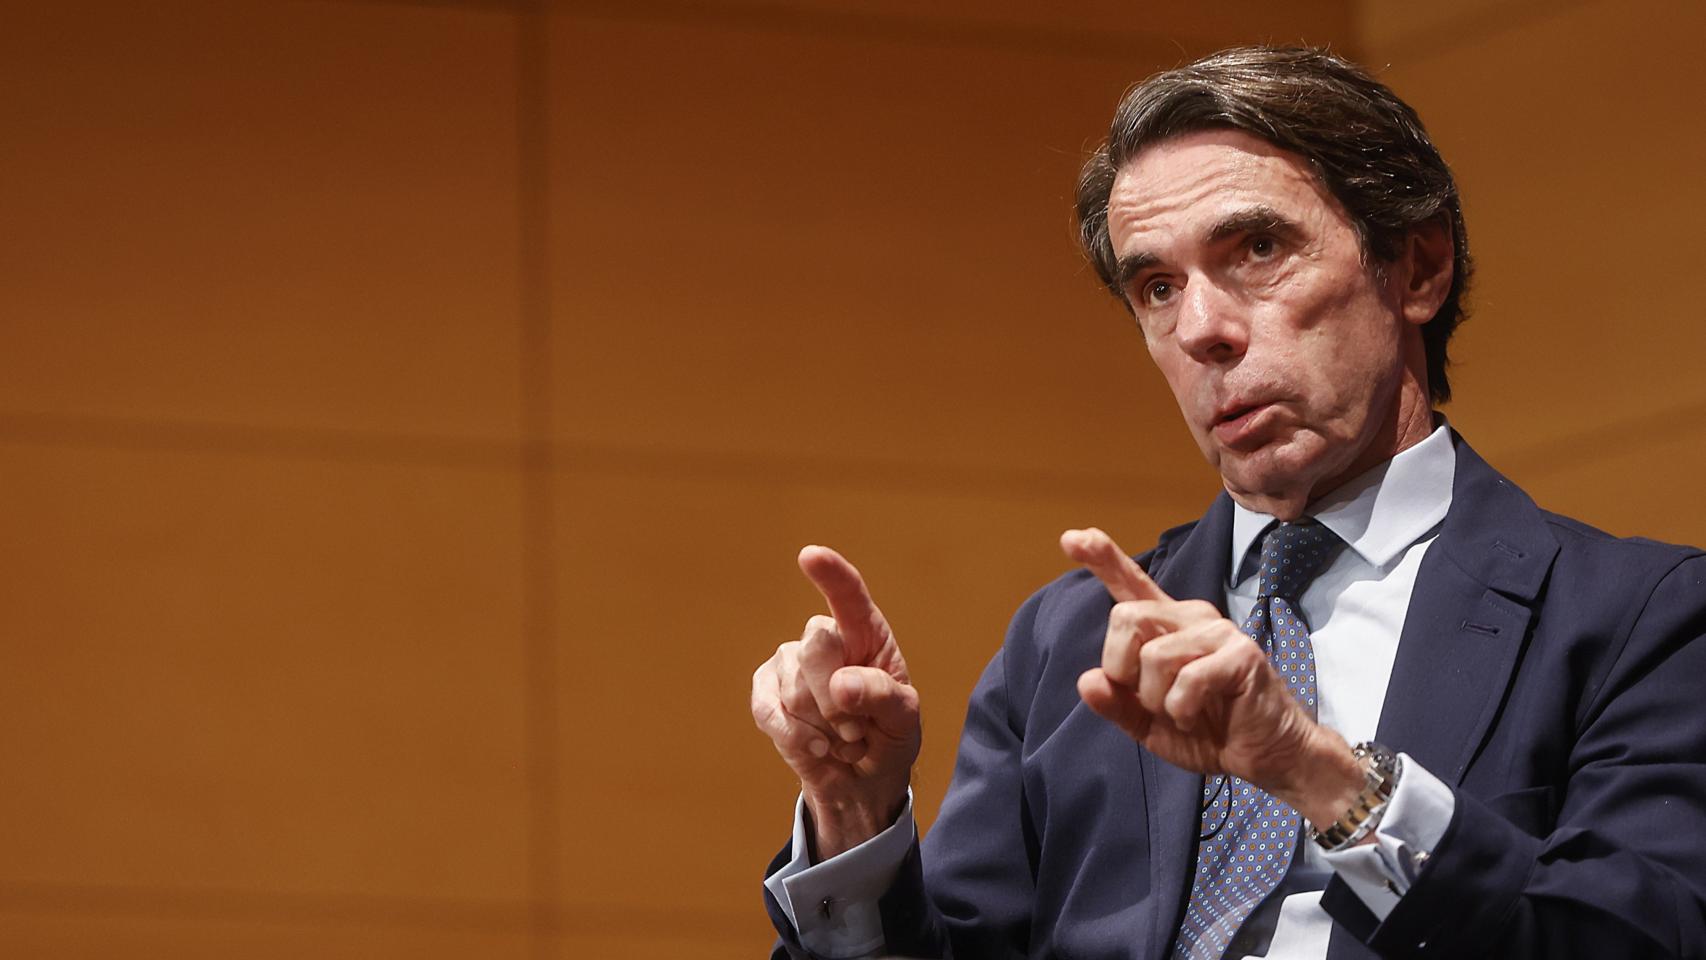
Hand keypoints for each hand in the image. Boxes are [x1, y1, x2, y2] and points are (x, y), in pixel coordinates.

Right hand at [751, 546, 920, 859]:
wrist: (860, 782)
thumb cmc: (888, 738)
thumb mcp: (904, 721)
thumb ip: (882, 697)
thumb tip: (841, 684)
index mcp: (866, 634)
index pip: (850, 596)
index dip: (831, 574)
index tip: (810, 555)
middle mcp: (825, 639)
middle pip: (817, 647)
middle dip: (838, 700)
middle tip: (858, 728)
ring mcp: (790, 663)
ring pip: (794, 689)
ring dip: (823, 729)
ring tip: (841, 740)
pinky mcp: (765, 692)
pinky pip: (769, 711)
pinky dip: (796, 738)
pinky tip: (816, 748)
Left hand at [1061, 527, 1360, 825]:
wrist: (1265, 755)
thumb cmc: (1207, 732)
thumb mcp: (1147, 724)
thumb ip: (1115, 703)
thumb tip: (1087, 680)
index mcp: (1165, 627)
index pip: (1131, 583)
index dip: (1102, 559)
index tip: (1071, 537)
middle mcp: (1191, 617)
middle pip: (1126, 617)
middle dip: (1122, 668)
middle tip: (1149, 700)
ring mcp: (1218, 631)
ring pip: (1153, 655)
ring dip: (1157, 700)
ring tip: (1182, 713)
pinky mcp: (1241, 653)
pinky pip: (1186, 680)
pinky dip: (1180, 711)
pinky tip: (1196, 718)